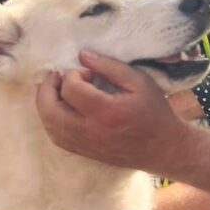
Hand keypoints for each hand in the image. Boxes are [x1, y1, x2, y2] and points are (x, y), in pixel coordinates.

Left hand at [35, 51, 194, 172]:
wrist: (165, 148)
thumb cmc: (155, 112)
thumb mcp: (140, 81)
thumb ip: (110, 67)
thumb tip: (83, 56)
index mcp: (107, 112)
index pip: (72, 89)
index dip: (73, 74)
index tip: (87, 72)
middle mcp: (92, 131)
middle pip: (51, 111)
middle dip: (46, 89)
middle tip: (56, 76)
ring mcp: (86, 145)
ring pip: (50, 126)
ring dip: (45, 105)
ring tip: (54, 90)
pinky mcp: (85, 153)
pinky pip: (58, 138)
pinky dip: (52, 121)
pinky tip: (59, 109)